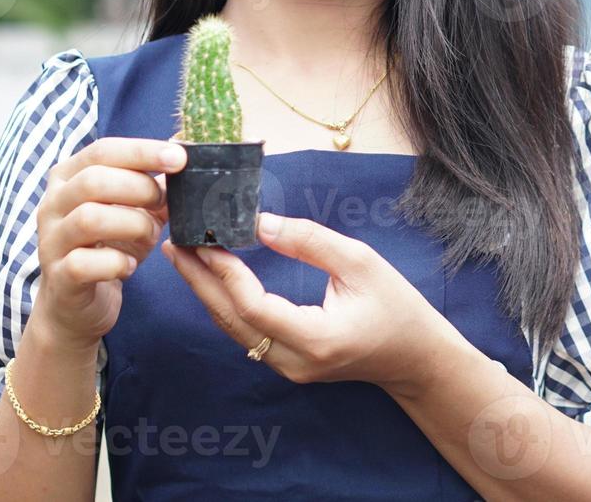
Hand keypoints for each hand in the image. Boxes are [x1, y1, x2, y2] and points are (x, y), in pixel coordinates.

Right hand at [34, 137, 184, 351]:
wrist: (76, 304)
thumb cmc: (108, 248)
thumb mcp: (135, 212)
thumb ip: (156, 187)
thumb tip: (184, 157)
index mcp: (68, 177)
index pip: (103, 150)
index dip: (142, 151)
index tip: (179, 158)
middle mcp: (53, 204)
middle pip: (93, 180)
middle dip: (139, 188)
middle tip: (162, 203)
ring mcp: (51, 241)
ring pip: (89, 218)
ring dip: (132, 224)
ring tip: (150, 234)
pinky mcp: (58, 277)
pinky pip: (85, 263)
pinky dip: (117, 263)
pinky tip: (129, 266)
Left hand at [161, 212, 456, 397]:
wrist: (416, 357)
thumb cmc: (396, 306)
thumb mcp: (361, 262)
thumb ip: (310, 241)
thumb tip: (261, 222)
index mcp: (316, 338)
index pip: (253, 306)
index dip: (225, 272)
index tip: (205, 239)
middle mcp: (295, 361)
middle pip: (231, 321)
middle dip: (199, 281)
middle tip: (175, 243)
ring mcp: (289, 368)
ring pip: (234, 330)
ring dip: (207, 292)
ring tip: (184, 256)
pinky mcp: (287, 363)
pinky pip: (246, 334)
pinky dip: (226, 303)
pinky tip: (212, 278)